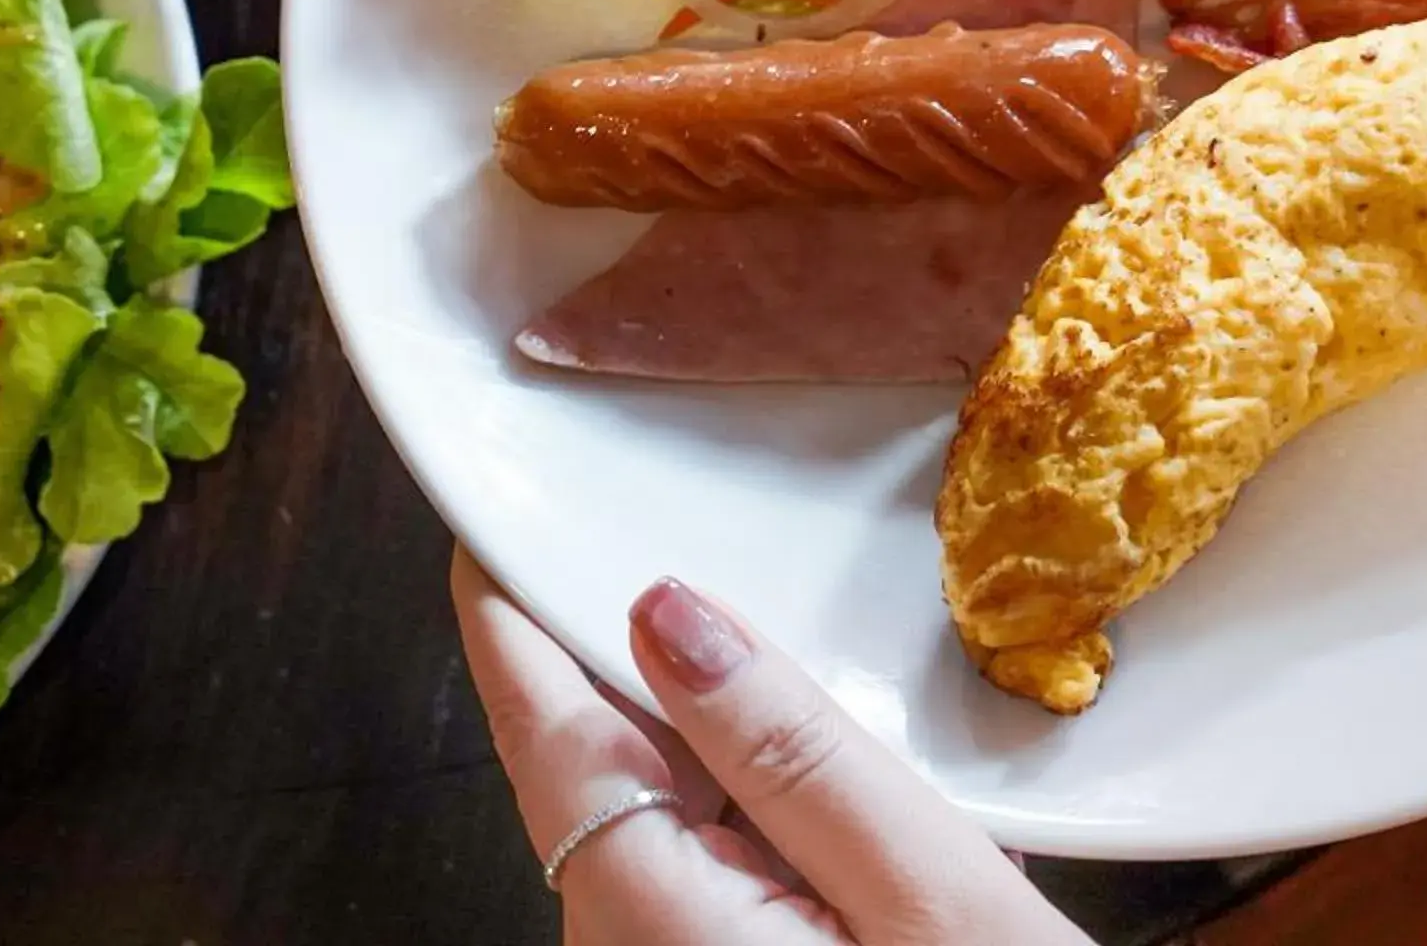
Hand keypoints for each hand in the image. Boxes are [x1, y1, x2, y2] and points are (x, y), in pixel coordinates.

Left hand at [453, 548, 1085, 945]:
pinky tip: (845, 818)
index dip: (510, 616)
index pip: (546, 734)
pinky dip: (755, 835)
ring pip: (655, 840)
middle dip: (638, 672)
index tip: (491, 521)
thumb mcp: (935, 902)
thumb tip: (669, 616)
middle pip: (596, 782)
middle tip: (696, 558)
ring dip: (714, 758)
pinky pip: (706, 901)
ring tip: (809, 685)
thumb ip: (797, 753)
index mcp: (660, 927)